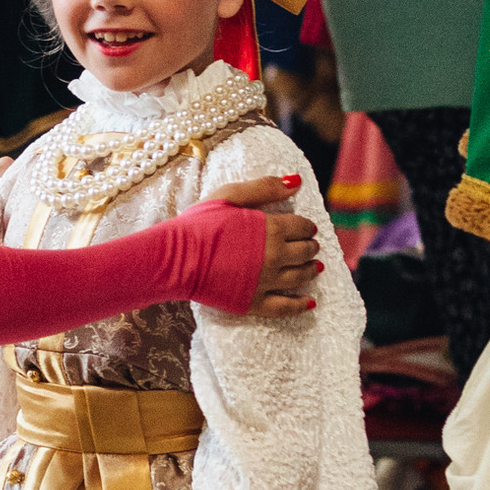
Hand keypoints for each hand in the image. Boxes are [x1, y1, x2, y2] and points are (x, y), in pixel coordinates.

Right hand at [199, 171, 319, 316]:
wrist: (175, 258)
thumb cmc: (199, 224)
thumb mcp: (229, 195)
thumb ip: (264, 188)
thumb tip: (297, 182)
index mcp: (271, 228)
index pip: (302, 227)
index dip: (307, 226)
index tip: (307, 228)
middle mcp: (275, 256)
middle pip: (305, 252)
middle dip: (309, 247)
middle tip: (309, 246)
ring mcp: (265, 282)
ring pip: (300, 277)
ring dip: (310, 270)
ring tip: (314, 267)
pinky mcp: (253, 303)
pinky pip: (285, 308)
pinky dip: (300, 305)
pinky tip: (309, 302)